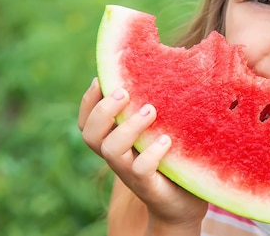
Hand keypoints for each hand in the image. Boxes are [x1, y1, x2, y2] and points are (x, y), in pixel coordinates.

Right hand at [78, 78, 207, 229]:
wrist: (182, 201)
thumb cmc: (170, 157)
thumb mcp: (157, 128)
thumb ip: (151, 106)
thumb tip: (158, 67)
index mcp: (115, 139)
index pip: (87, 120)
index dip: (88, 100)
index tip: (101, 78)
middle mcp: (117, 155)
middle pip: (90, 133)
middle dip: (102, 109)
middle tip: (124, 92)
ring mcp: (129, 171)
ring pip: (111, 149)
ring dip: (128, 126)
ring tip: (150, 110)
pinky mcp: (148, 185)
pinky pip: (140, 169)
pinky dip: (151, 153)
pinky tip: (166, 140)